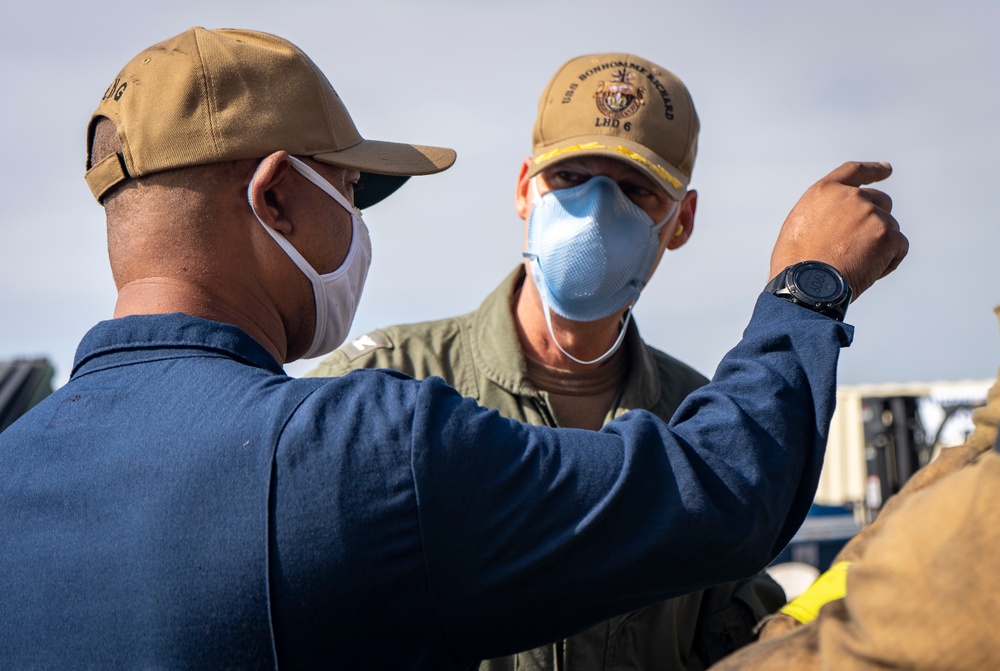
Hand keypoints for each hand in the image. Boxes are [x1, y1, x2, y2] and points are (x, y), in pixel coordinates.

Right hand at [770, 162, 907, 299]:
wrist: (806, 284)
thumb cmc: (796, 262)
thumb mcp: (800, 225)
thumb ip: (825, 213)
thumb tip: (839, 221)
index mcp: (826, 191)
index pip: (855, 171)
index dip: (874, 170)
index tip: (887, 169)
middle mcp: (852, 197)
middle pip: (881, 201)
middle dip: (878, 220)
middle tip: (864, 246)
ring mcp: (872, 215)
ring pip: (891, 227)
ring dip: (880, 246)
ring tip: (856, 266)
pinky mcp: (887, 236)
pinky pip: (899, 247)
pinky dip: (889, 261)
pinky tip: (869, 273)